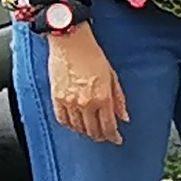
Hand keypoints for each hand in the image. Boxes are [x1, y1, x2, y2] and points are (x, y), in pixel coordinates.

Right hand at [46, 23, 126, 144]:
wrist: (71, 41)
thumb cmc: (92, 55)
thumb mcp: (112, 76)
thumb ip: (119, 99)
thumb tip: (124, 117)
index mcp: (102, 98)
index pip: (108, 127)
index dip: (113, 136)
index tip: (116, 139)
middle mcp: (86, 103)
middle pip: (93, 131)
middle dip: (100, 136)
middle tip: (104, 136)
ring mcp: (69, 102)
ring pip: (78, 128)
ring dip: (86, 132)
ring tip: (91, 130)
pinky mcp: (56, 97)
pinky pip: (62, 119)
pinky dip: (70, 125)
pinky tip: (75, 125)